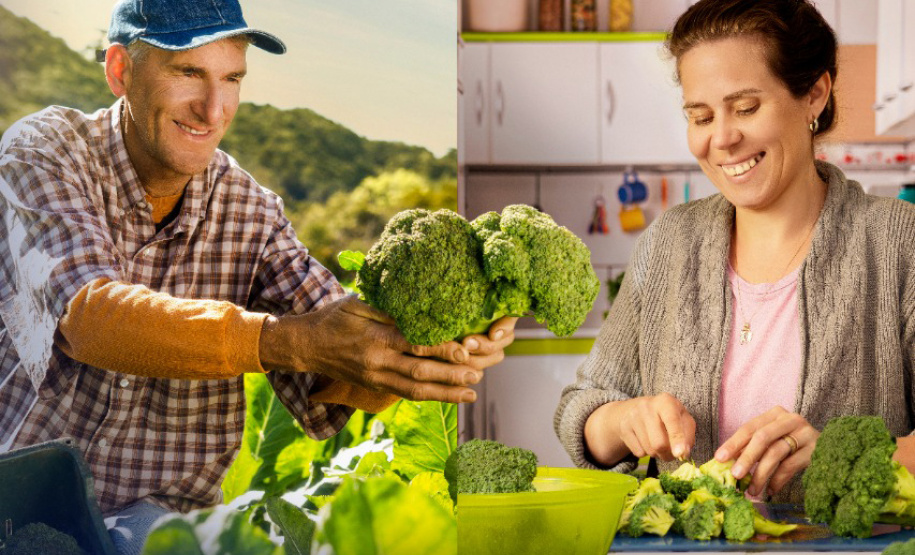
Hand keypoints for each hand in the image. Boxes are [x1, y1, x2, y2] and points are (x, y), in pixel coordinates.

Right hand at [260, 296, 512, 403]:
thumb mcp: (359, 304)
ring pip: (416, 391)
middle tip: (478, 375)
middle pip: (420, 373)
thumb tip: (424, 310)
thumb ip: (389, 310)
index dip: (441, 349)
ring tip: (472, 393)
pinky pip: (407, 394)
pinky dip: (431, 397)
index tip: (465, 350)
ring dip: (446, 393)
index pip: (414, 345)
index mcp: (376, 338)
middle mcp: (378, 363)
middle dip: (451, 376)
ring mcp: (376, 379)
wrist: (306, 345)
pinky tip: (451, 396)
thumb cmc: (334, 317)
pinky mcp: (375, 387)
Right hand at [585, 393, 695, 465]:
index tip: (680, 454)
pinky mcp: (623, 427)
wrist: (636, 409)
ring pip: (649, 450)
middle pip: (659, 443)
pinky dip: (646, 453)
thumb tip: (683, 454)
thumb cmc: (667, 416)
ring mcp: (633, 417)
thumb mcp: (682, 419)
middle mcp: (646, 406)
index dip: (677, 439)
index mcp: (665, 401)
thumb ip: (687, 436)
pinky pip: (638, 453)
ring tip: (659, 444)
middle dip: (668, 454)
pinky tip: (646, 442)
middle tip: (671, 452)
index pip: (672, 421)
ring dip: (658, 454)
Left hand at [715, 406, 818, 496]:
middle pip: (762, 437)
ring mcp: (805, 433)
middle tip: (735, 475)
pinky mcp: (816, 449)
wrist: (832, 448)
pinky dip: (778, 481)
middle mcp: (790, 419)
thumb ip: (752, 447)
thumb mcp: (771, 440)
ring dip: (761, 474)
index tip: (719, 458)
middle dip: (747, 458)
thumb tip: (726, 463)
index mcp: (774, 414)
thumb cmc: (792, 444)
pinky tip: (770, 490)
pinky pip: (791, 466)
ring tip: (752, 490)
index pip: (749, 427)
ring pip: (776, 453)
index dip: (733, 443)